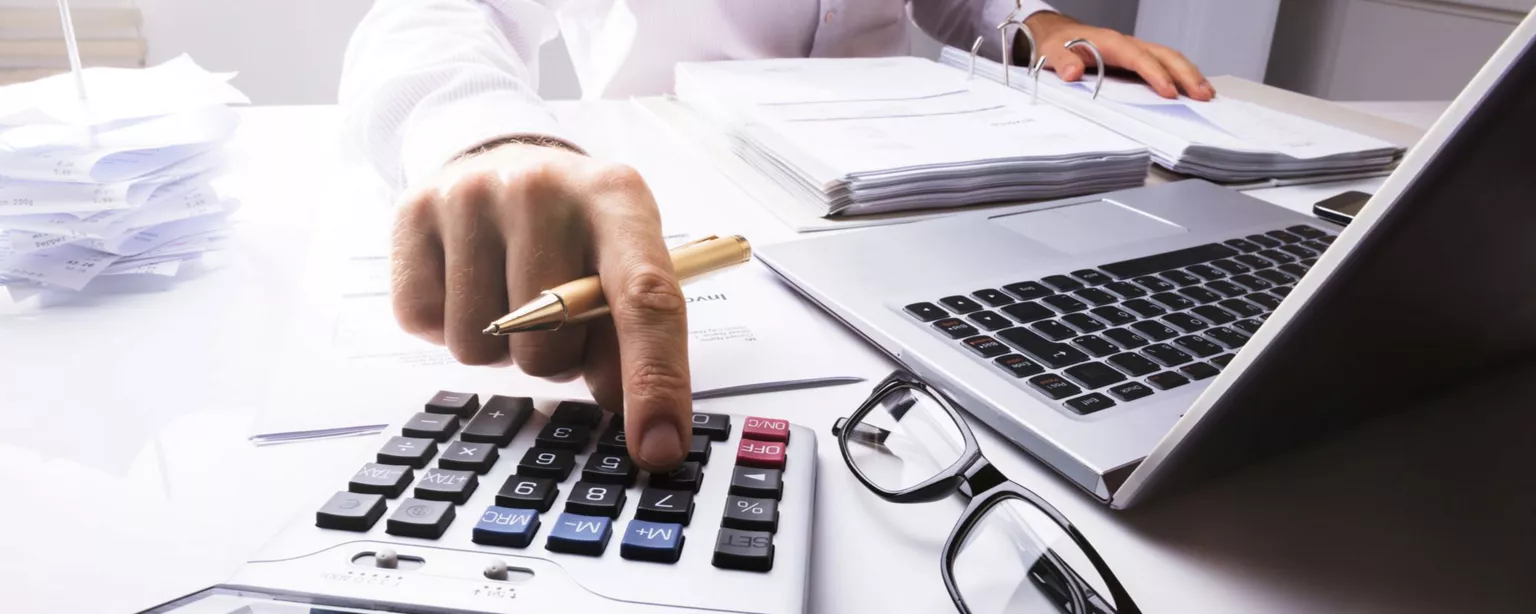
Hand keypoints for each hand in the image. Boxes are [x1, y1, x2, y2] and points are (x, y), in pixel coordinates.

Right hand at [391, 141, 691, 470]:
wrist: (499, 160)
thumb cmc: (574, 230)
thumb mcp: (620, 263)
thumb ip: (632, 339)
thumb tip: (626, 412)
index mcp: (617, 198)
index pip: (645, 299)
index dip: (654, 380)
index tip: (658, 448)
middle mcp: (543, 187)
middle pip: (548, 345)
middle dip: (554, 357)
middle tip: (552, 314)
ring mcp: (471, 196)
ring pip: (480, 349)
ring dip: (498, 346)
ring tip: (508, 292)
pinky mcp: (412, 213)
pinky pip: (424, 327)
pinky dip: (444, 325)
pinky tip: (465, 280)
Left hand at [1024, 11, 1214, 100]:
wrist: (1055, 34)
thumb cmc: (1056, 44)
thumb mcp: (1051, 52)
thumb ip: (1062, 62)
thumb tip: (1072, 73)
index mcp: (1110, 43)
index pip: (1139, 57)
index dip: (1155, 74)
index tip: (1169, 92)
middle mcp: (1128, 44)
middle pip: (1164, 54)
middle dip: (1185, 74)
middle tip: (1203, 94)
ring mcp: (1134, 51)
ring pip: (1169, 58)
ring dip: (1189, 74)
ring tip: (1206, 93)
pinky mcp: (1135, 60)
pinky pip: (1162, 64)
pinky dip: (1179, 75)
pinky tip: (1190, 90)